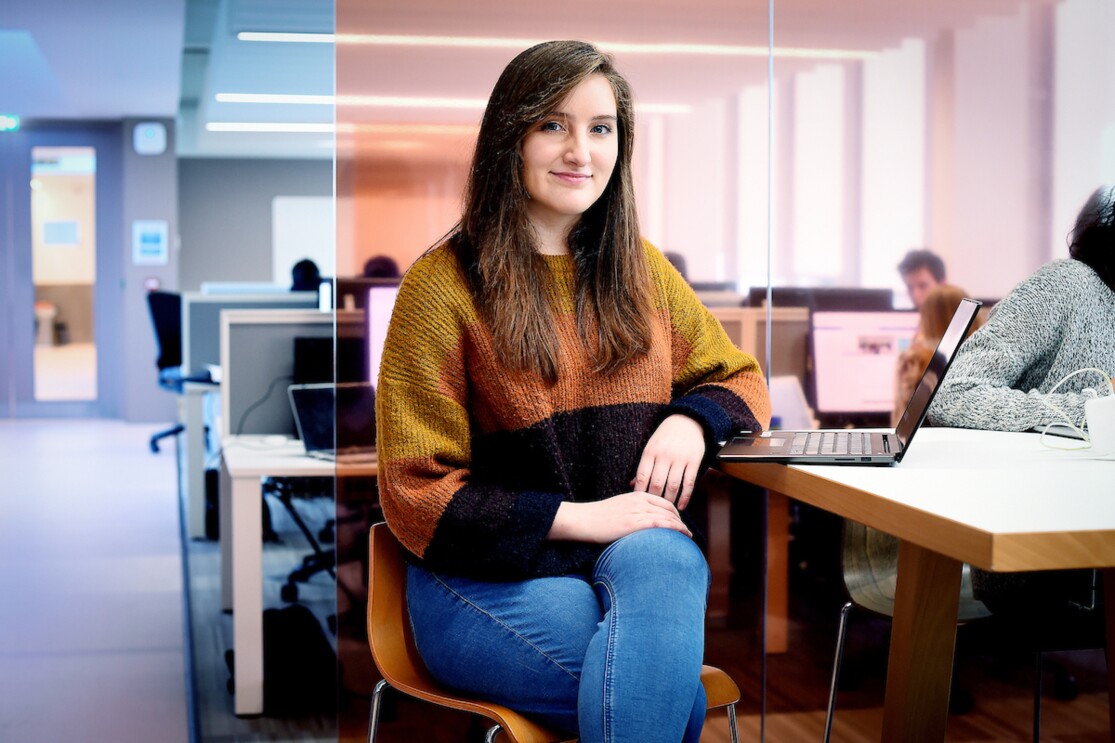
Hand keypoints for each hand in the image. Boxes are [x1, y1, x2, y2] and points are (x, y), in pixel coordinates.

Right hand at [548, 492, 691, 542]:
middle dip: (681, 521)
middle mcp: (640, 500)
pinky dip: (676, 529)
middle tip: (686, 532)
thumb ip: (632, 511)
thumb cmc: (597, 517)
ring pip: (668, 516)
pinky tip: (683, 536)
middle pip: (669, 509)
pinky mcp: (635, 523)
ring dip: (682, 527)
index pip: (664, 502)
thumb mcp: (618, 508)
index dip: (675, 513)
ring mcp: (638, 511)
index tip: (679, 523)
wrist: (583, 519)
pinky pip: (661, 524)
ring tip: (688, 537)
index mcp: (637, 495)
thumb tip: (640, 523)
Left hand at [631, 414, 705, 510]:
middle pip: (657, 484)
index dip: (640, 492)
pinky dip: (685, 497)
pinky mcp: (694, 461)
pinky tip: (681, 506)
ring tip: (667, 510)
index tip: (639, 503)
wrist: (687, 421)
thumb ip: (644, 466)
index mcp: (650, 452)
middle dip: (654, 499)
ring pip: (673, 486)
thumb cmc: (665, 436)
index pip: (642, 476)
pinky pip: (689, 483)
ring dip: (669, 500)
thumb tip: (633, 485)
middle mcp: (664, 455)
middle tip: (653, 510)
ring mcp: (680, 459)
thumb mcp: (651, 447)